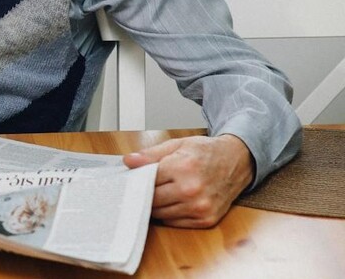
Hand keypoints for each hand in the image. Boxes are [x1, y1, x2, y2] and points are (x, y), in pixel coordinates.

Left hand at [123, 134, 254, 227]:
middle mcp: (192, 191)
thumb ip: (150, 155)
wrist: (237, 161)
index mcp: (183, 168)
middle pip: (152, 200)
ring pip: (161, 214)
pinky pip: (175, 222)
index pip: (147, 181)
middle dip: (145, 193)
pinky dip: (169, 214)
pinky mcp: (206, 220)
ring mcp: (200, 208)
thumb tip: (129, 161)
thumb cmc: (206, 152)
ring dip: (156, 205)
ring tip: (159, 192)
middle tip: (142, 187)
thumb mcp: (177, 145)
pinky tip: (173, 201)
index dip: (136, 180)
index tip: (131, 179)